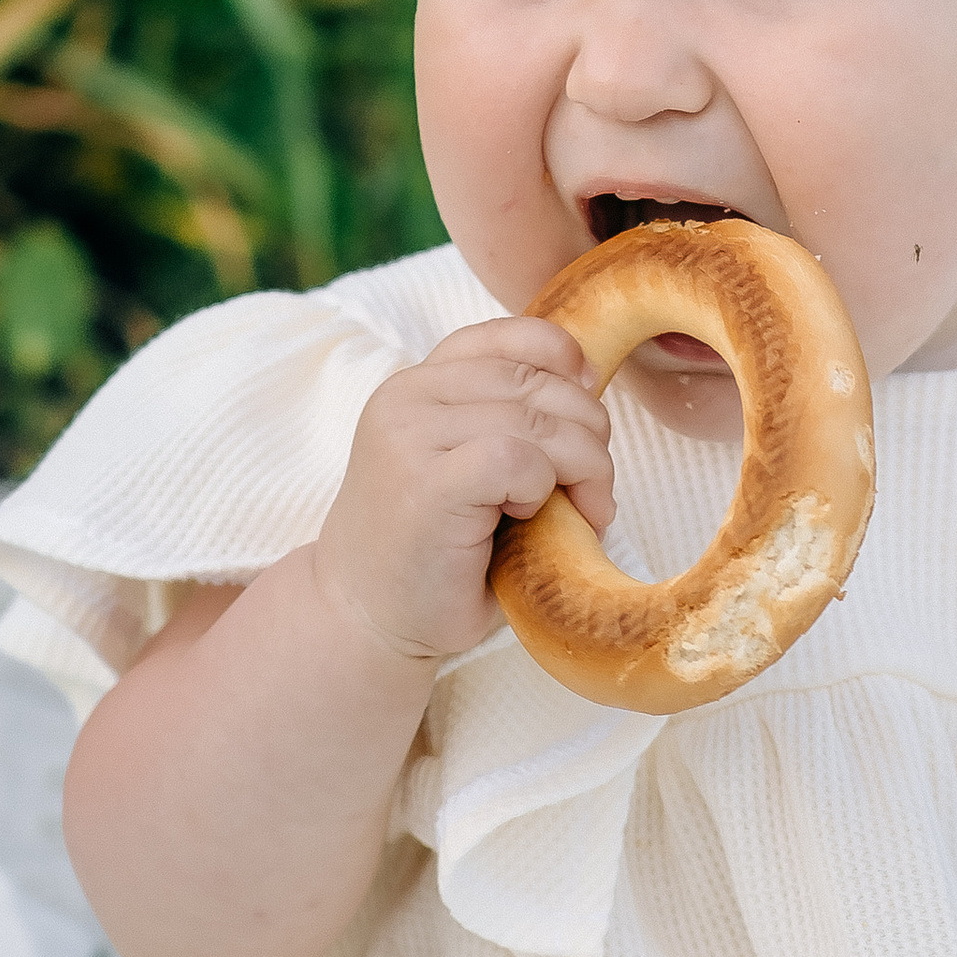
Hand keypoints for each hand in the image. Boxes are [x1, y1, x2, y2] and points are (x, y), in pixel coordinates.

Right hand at [313, 317, 614, 668]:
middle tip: (594, 494)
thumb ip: (516, 417)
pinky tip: (532, 521)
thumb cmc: (437, 553)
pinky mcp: (426, 482)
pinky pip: (520, 459)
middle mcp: (407, 396)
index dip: (567, 365)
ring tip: (582, 515)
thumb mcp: (476, 464)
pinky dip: (545, 489)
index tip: (588, 416)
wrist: (362, 621)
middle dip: (590, 435)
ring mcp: (410, 435)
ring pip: (539, 419)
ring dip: (584, 468)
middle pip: (539, 381)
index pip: (513, 335)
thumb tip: (594, 381)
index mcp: (420, 383)